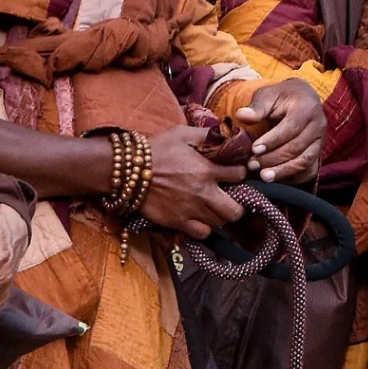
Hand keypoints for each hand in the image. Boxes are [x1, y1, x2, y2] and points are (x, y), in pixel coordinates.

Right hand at [137, 124, 246, 238]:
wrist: (127, 170)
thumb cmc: (156, 149)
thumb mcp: (181, 134)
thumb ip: (206, 135)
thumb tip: (226, 135)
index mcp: (206, 169)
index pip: (239, 175)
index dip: (240, 173)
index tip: (234, 174)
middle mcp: (202, 192)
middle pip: (235, 210)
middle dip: (237, 205)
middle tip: (230, 199)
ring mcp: (190, 210)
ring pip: (220, 223)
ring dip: (219, 216)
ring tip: (212, 208)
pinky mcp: (178, 222)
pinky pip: (202, 234)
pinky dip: (204, 229)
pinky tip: (199, 219)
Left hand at [236, 79, 324, 183]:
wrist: (301, 100)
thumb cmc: (281, 98)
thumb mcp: (268, 95)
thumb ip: (256, 107)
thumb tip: (241, 115)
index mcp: (307, 108)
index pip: (291, 128)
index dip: (272, 141)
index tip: (254, 149)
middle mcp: (319, 125)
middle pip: (297, 147)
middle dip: (273, 158)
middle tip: (252, 164)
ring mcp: (320, 141)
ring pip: (304, 161)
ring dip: (282, 171)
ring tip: (263, 176)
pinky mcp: (318, 154)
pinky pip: (308, 170)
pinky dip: (291, 177)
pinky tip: (275, 178)